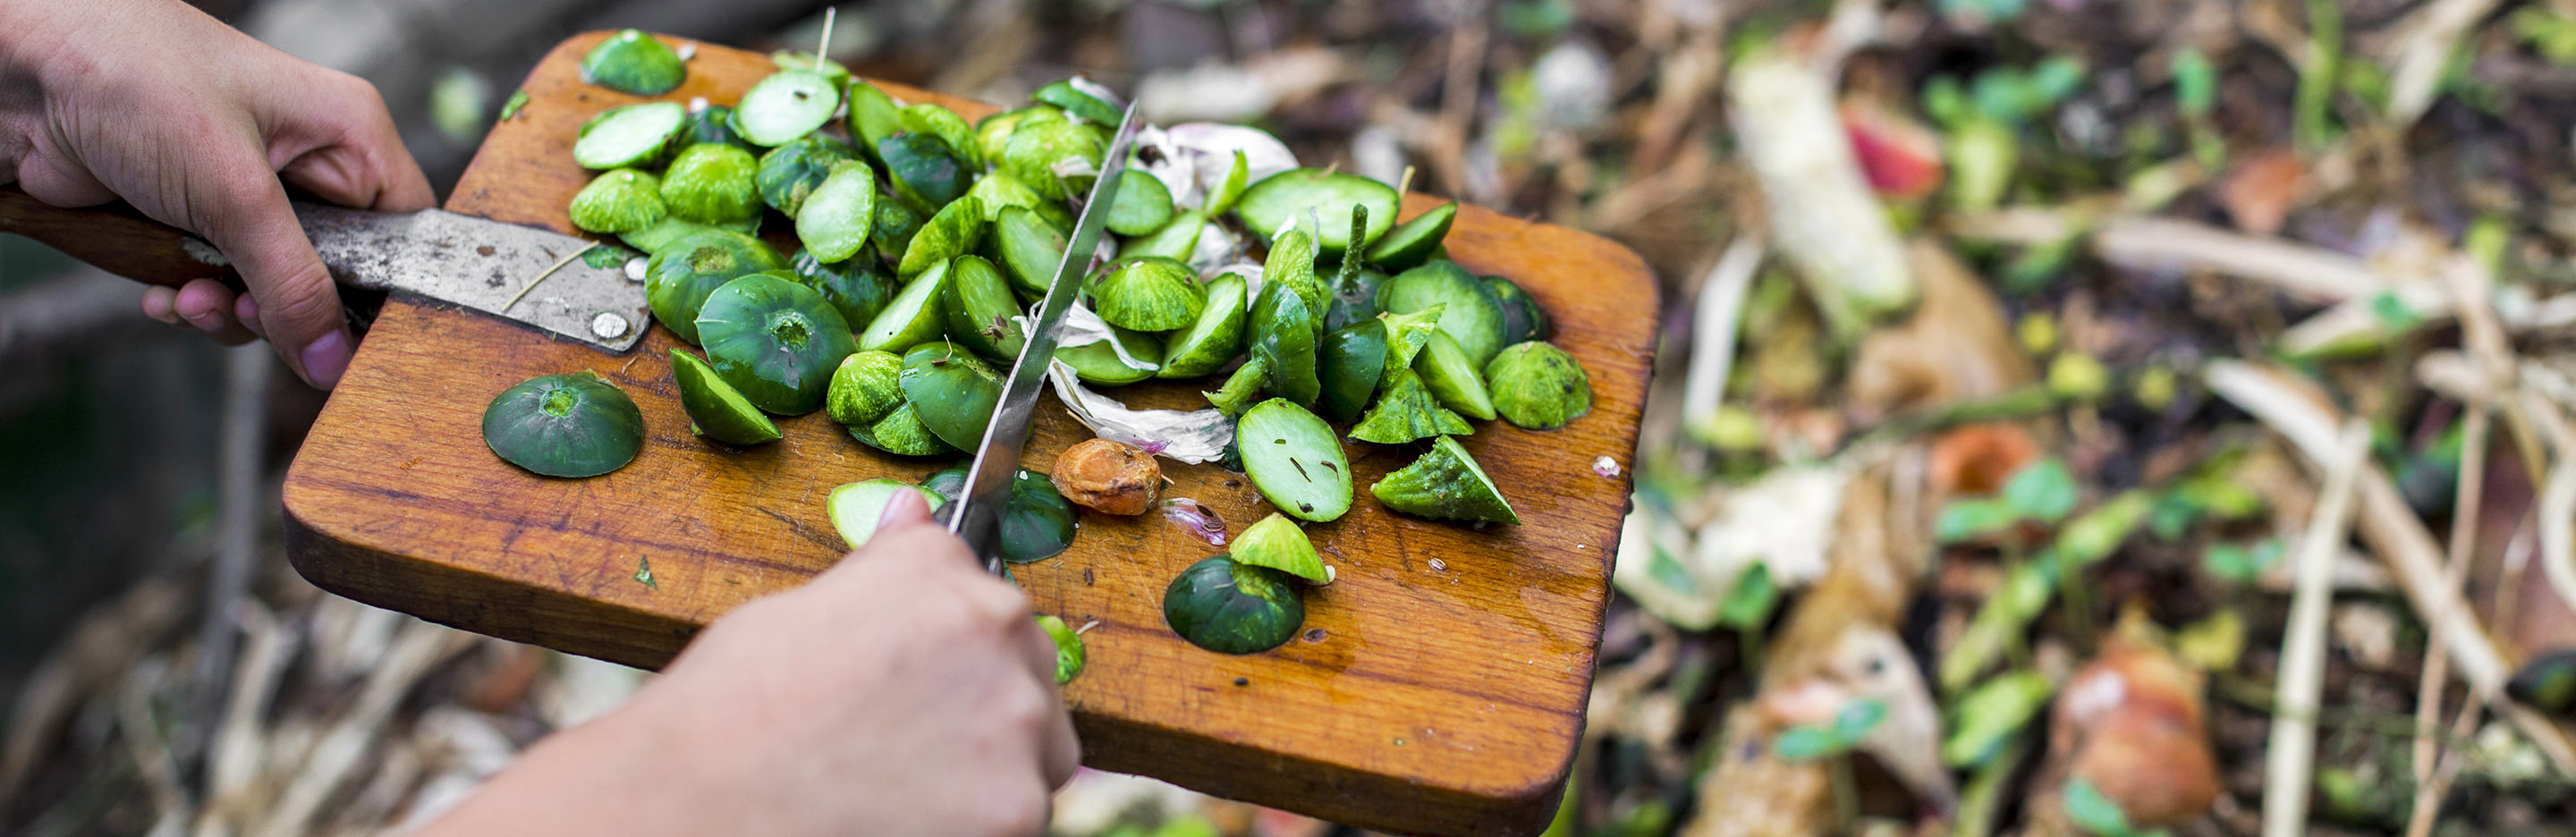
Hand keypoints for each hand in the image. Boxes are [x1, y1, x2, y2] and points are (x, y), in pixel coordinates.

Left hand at [0, 0, 433, 387]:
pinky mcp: (196, 220)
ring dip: (232, 312)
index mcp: (347, 137)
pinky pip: (221, 288)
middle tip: (248, 311)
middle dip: (287, 308)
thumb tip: (330, 361)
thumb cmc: (135, 78)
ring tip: (192, 297)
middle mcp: (307, 167)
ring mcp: (249, 196)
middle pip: (338, 277)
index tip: (351, 344)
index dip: (387, 295)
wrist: (21, 73)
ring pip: (275, 292)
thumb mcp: (233, 191)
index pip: (405, 237)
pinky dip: (193, 303)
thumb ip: (291, 283)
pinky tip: (164, 294)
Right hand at [421, 490, 1080, 836]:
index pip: (981, 593)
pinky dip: (981, 825)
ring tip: (900, 791)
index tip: (914, 677)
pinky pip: (1022, 816)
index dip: (944, 643)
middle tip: (901, 743)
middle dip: (980, 700)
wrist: (697, 809)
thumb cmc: (726, 713)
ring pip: (1037, 747)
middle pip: (1025, 666)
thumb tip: (912, 512)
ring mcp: (1017, 729)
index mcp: (942, 575)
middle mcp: (998, 635)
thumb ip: (882, 574)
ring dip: (992, 766)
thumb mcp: (793, 613)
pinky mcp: (1018, 813)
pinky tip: (911, 826)